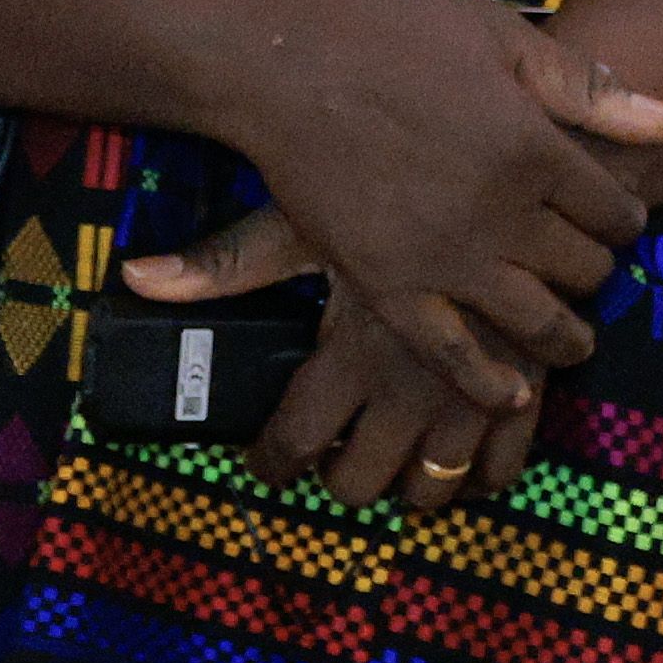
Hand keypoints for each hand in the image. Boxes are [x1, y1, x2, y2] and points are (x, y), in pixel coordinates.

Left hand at [136, 205, 552, 509]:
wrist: (514, 171)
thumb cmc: (399, 187)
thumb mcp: (304, 222)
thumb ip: (225, 264)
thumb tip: (134, 277)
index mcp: (347, 356)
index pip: (293, 444)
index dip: (271, 466)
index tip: (263, 467)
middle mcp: (407, 392)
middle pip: (359, 484)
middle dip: (340, 482)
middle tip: (330, 462)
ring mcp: (471, 400)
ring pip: (432, 490)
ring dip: (409, 488)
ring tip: (393, 463)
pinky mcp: (528, 391)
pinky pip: (503, 470)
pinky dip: (479, 476)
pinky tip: (459, 456)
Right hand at [189, 0, 662, 408]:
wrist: (286, 62)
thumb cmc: (394, 33)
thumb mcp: (501, 37)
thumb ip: (588, 88)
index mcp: (537, 149)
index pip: (615, 212)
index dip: (623, 218)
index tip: (615, 220)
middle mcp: (503, 214)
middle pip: (583, 269)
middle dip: (594, 269)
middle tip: (585, 267)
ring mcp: (447, 259)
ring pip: (537, 322)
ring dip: (566, 337)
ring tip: (572, 341)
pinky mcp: (391, 287)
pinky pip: (454, 355)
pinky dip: (491, 384)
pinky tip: (512, 393)